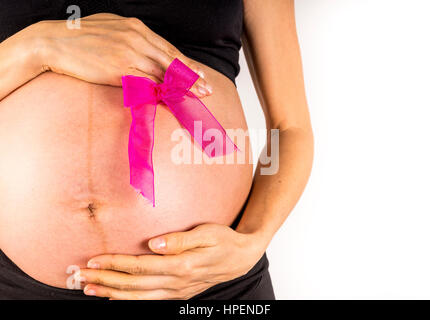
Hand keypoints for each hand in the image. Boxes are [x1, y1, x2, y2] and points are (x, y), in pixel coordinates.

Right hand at [29, 13, 211, 95]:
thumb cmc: (80, 37)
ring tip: (197, 96)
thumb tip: (146, 51)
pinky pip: (147, 83)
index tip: (200, 73)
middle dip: (192, 76)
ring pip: (163, 73)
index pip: (168, 48)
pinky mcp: (120, 69)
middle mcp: (137, 38)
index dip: (186, 64)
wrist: (53, 42)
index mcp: (136, 27)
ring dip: (182, 87)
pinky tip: (173, 100)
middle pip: (172, 61)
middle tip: (208, 88)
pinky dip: (161, 92)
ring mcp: (130, 53)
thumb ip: (131, 38)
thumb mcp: (111, 28)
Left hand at [76, 224, 266, 299]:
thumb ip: (180, 240)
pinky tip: (114, 298)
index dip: (115, 263)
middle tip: (79, 276)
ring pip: (138, 296)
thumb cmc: (223, 240)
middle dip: (104, 280)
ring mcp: (177, 292)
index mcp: (182, 265)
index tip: (93, 259)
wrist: (240, 257)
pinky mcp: (178, 294)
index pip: (140, 266)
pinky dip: (128, 301)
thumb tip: (154, 244)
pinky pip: (148, 301)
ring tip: (88, 289)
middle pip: (133, 284)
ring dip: (110, 293)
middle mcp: (177, 282)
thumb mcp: (207, 233)